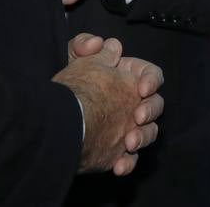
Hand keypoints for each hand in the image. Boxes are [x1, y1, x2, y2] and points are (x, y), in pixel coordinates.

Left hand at [53, 38, 164, 174]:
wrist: (54, 126)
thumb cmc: (68, 89)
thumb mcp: (72, 60)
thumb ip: (85, 44)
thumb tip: (99, 44)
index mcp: (126, 80)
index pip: (151, 75)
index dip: (151, 80)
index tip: (142, 88)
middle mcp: (130, 105)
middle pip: (155, 105)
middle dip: (150, 110)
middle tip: (137, 116)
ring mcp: (125, 129)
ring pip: (148, 133)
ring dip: (143, 137)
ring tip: (129, 142)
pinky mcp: (116, 153)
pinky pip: (130, 160)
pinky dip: (127, 163)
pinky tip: (118, 166)